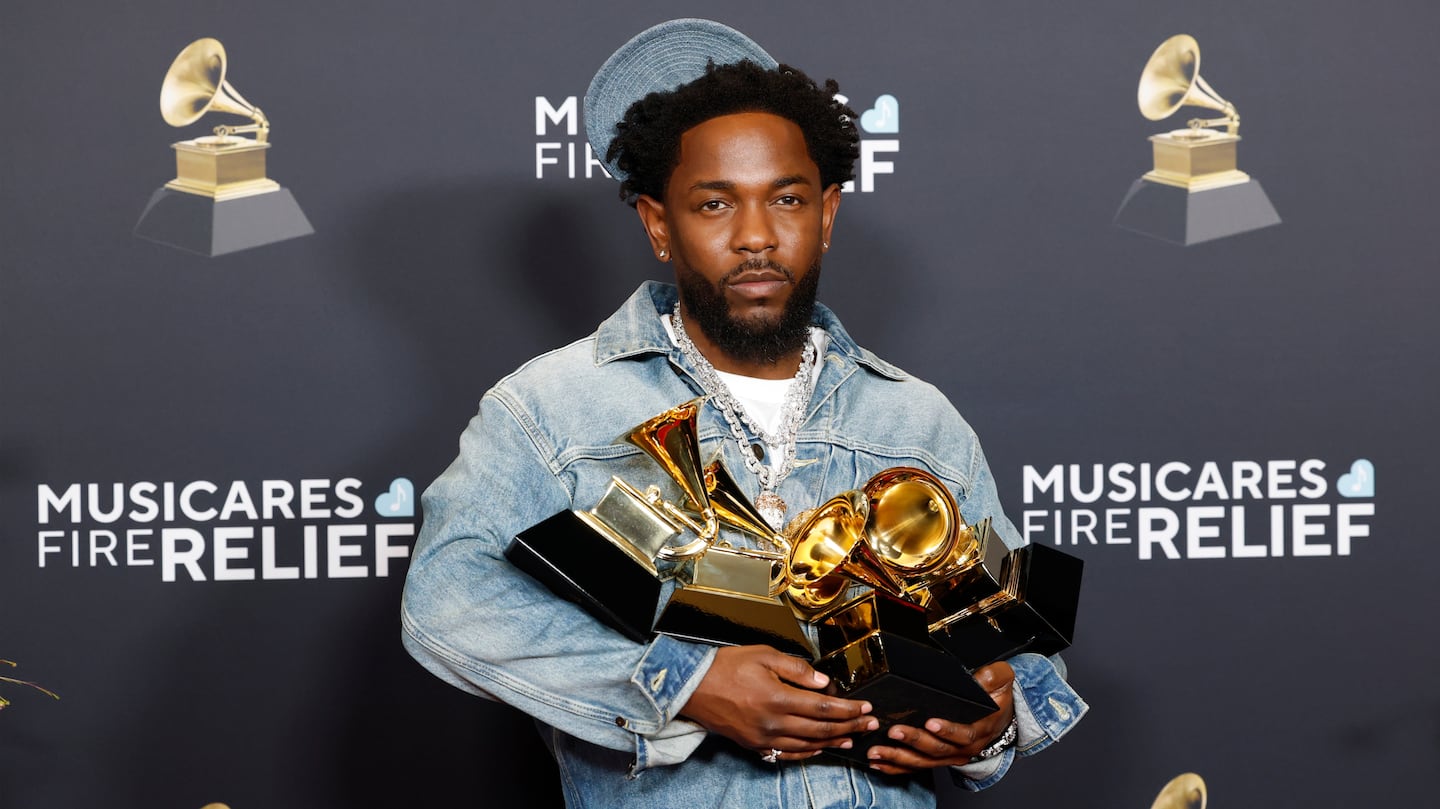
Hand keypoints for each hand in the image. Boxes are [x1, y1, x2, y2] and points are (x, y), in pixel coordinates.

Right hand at [680, 645, 878, 761]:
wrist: (692, 687)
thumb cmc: (726, 666)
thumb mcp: (764, 655)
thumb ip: (797, 669)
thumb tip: (824, 682)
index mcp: (779, 698)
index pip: (824, 708)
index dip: (849, 710)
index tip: (865, 708)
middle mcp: (774, 723)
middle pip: (821, 730)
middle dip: (850, 727)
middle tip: (869, 724)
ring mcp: (764, 738)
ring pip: (808, 745)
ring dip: (833, 742)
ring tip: (851, 739)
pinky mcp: (754, 745)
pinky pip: (787, 754)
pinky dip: (808, 753)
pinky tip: (819, 748)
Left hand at [864, 661, 1015, 773]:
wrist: (999, 720)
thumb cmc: (996, 700)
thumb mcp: (1002, 682)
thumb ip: (994, 676)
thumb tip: (980, 676)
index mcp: (979, 730)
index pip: (964, 734)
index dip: (948, 730)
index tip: (930, 723)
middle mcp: (963, 748)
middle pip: (937, 749)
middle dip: (914, 741)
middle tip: (894, 731)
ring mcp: (950, 756)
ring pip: (923, 761)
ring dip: (899, 757)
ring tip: (877, 751)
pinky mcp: (937, 759)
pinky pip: (916, 766)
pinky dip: (896, 767)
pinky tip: (879, 763)